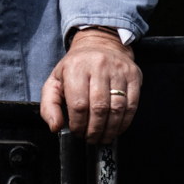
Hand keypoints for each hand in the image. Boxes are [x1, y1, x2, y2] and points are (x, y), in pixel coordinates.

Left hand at [40, 28, 140, 143]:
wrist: (101, 44)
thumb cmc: (75, 67)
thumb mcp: (55, 81)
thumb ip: (49, 105)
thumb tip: (55, 127)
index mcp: (75, 67)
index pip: (78, 104)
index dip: (78, 124)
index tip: (77, 132)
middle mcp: (98, 66)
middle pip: (99, 107)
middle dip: (95, 129)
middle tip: (91, 139)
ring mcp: (119, 70)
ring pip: (117, 107)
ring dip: (110, 128)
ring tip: (103, 137)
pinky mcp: (134, 76)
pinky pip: (132, 104)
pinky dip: (125, 121)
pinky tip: (117, 129)